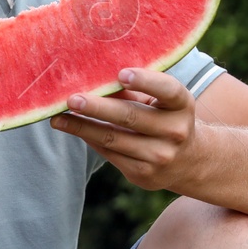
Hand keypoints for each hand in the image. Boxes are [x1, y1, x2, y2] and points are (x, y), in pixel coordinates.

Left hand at [49, 67, 197, 189]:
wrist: (189, 162)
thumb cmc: (165, 118)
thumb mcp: (160, 102)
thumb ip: (134, 91)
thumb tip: (92, 78)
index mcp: (182, 105)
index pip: (168, 90)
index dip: (146, 81)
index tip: (121, 74)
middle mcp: (175, 132)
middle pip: (130, 117)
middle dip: (97, 107)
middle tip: (72, 99)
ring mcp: (160, 156)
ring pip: (113, 139)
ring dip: (82, 127)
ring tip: (58, 118)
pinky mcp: (143, 174)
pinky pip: (109, 154)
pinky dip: (89, 139)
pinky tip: (73, 129)